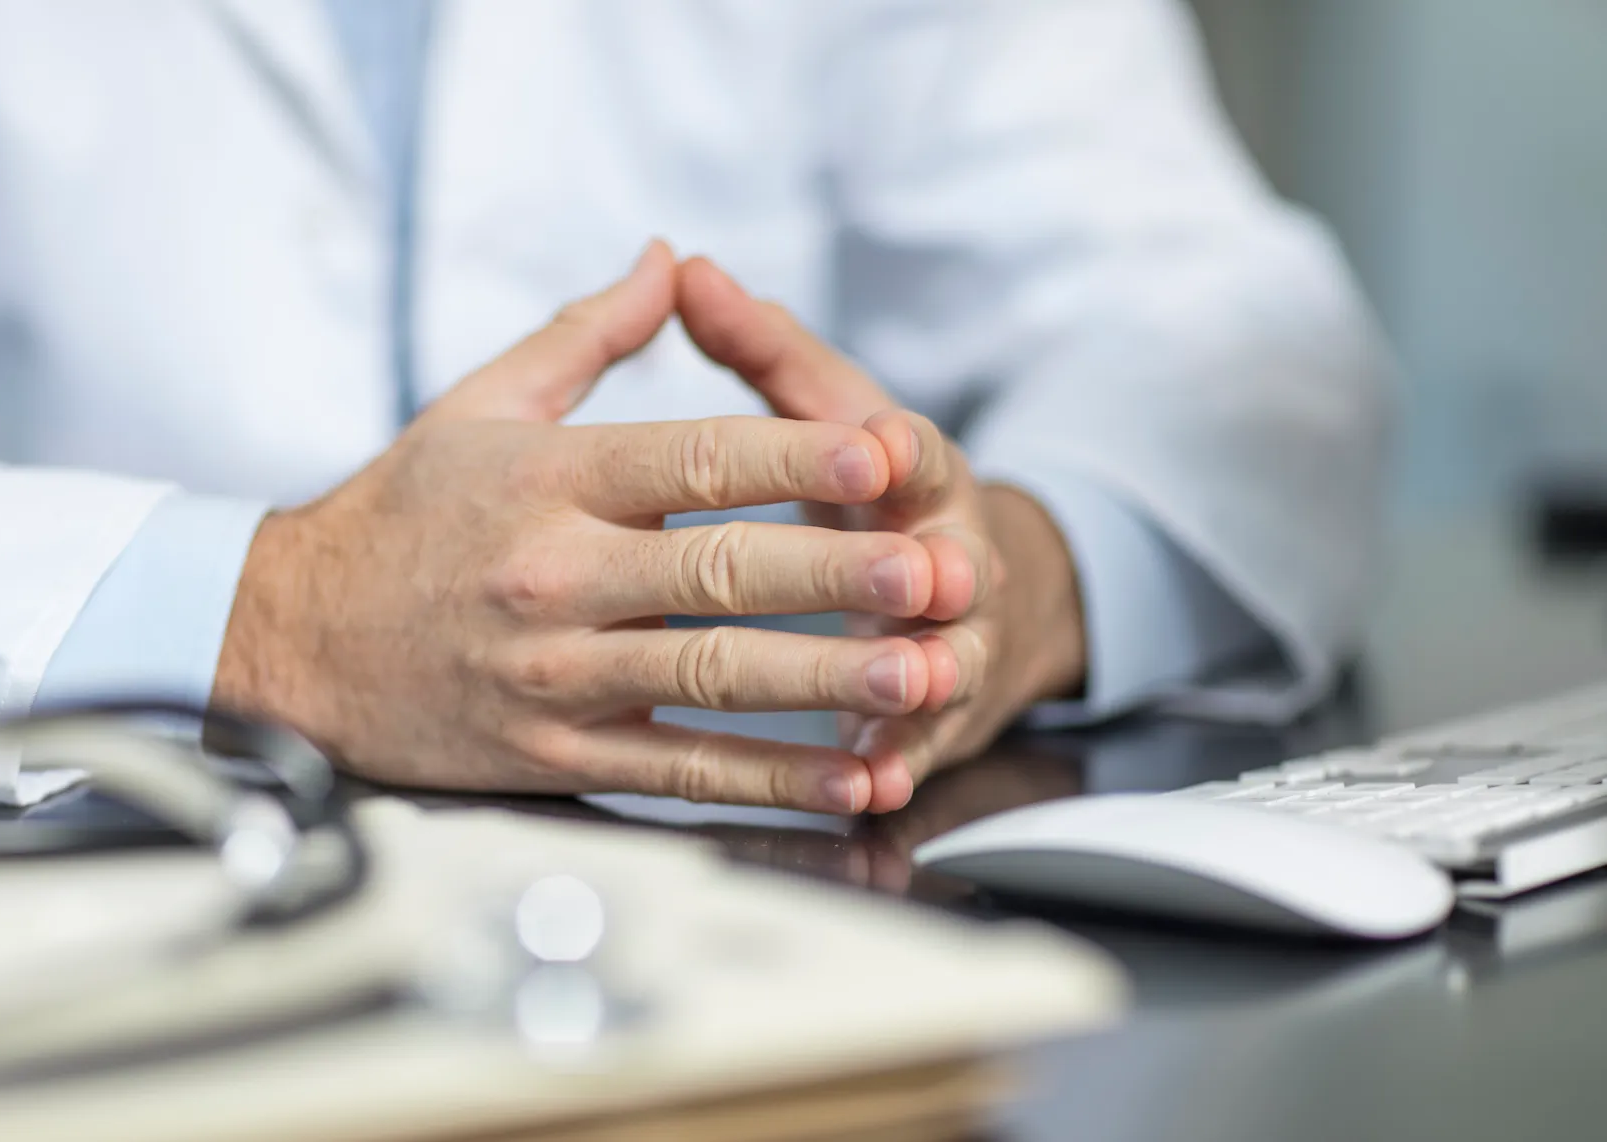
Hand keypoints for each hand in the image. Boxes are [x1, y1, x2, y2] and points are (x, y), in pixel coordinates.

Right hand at [214, 243, 950, 812]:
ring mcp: (554, 673)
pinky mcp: (555, 751)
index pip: (690, 459)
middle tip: (930, 569)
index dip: (792, 454)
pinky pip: (678, 769)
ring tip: (915, 673)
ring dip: (824, 679)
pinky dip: (768, 776)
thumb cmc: (396, 517)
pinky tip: (844, 774)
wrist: (292, 642)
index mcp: (547, 478)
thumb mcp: (478, 404)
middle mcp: (554, 574)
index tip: (876, 452)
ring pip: (711, 677)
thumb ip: (585, 334)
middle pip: (719, 570)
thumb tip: (666, 260)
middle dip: (837, 570)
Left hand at [676, 257, 1088, 811]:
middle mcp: (943, 557)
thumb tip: (684, 265)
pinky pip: (912, 749)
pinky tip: (868, 785)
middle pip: (941, 561)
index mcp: (913, 475)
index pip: (916, 451)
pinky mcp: (927, 722)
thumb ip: (761, 350)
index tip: (882, 440)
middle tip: (921, 576)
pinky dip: (893, 766)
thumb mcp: (831, 412)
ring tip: (909, 686)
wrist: (959, 588)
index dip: (899, 446)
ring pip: (940, 662)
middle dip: (926, 569)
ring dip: (921, 676)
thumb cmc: (868, 486)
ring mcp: (943, 645)